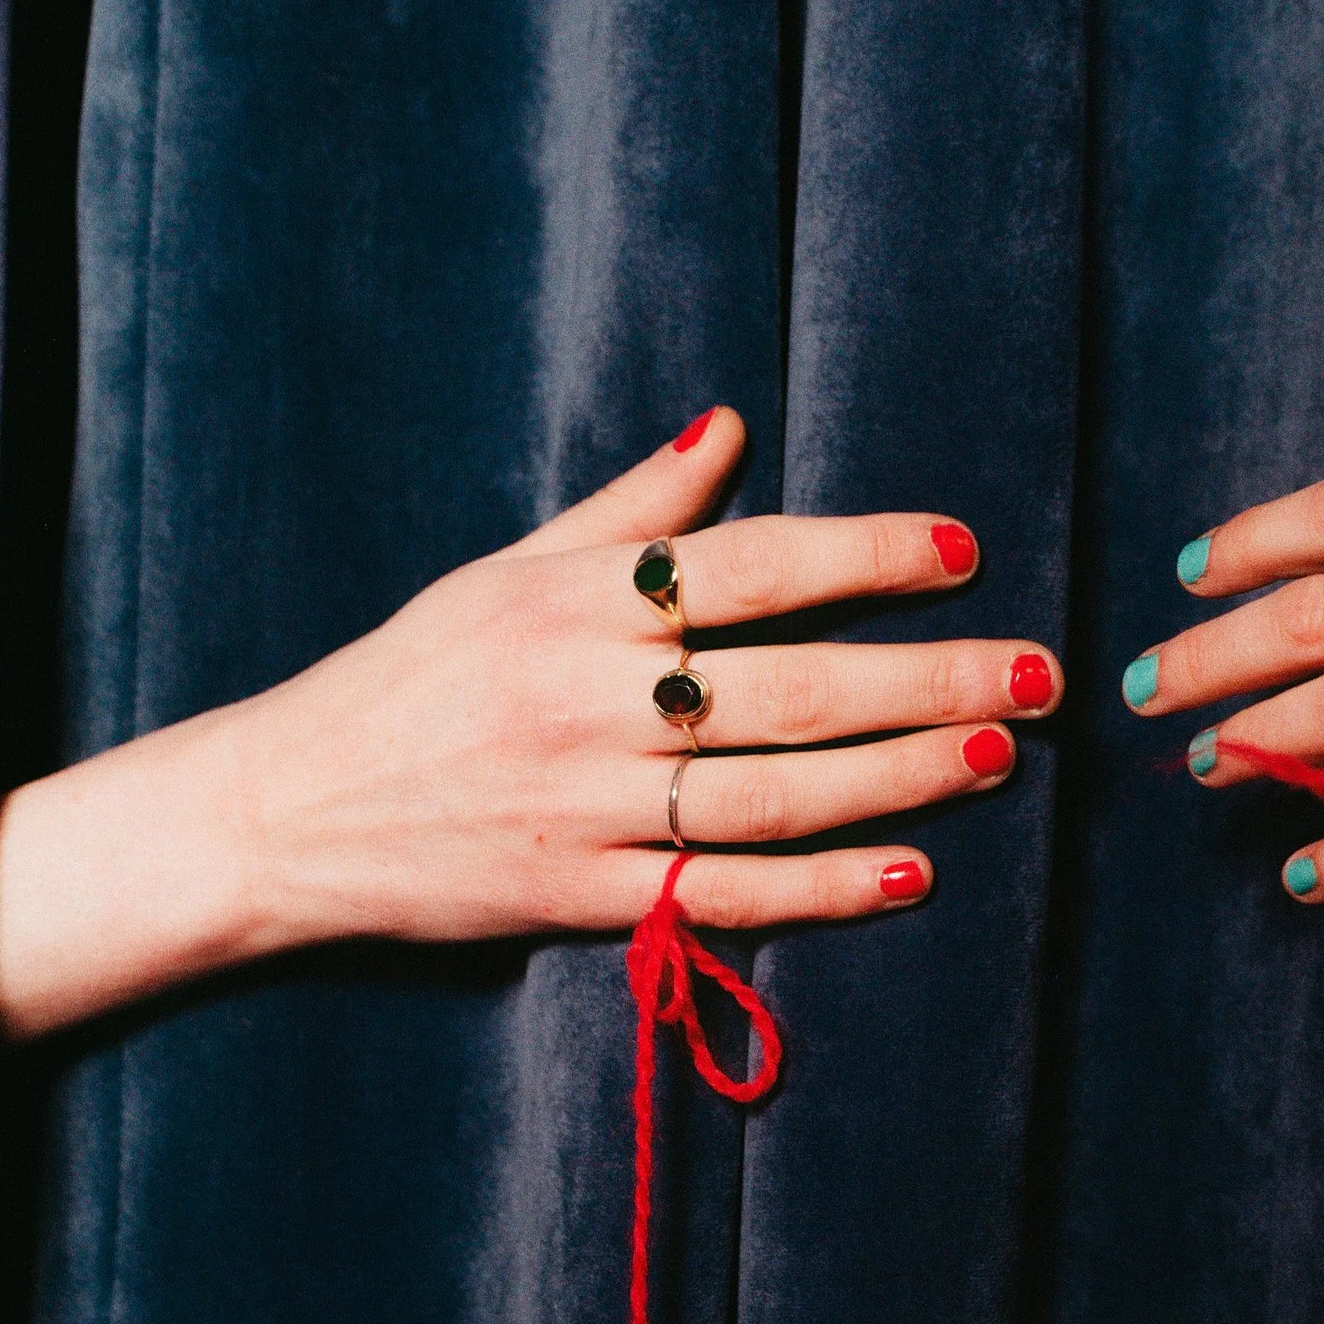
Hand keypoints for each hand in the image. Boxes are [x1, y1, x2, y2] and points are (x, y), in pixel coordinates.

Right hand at [0, 406, 1062, 1038]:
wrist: (284, 812)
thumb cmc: (403, 680)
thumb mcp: (501, 573)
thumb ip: (626, 510)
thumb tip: (729, 424)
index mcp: (571, 604)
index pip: (750, 566)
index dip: (865, 555)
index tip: (962, 550)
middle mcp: (586, 700)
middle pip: (791, 685)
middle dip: (929, 675)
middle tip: (1039, 671)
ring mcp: (586, 807)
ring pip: (775, 793)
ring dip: (901, 775)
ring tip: (996, 754)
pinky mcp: (578, 898)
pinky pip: (723, 895)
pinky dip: (821, 889)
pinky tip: (909, 873)